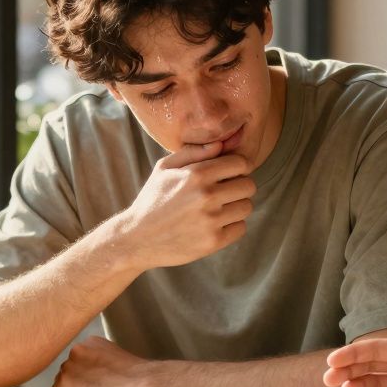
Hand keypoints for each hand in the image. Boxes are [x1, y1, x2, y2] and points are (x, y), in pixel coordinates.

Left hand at [50, 336, 151, 386]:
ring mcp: (69, 367)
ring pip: (61, 383)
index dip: (87, 374)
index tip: (101, 381)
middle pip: (68, 371)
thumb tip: (93, 372)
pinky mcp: (66, 384)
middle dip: (78, 381)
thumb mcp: (115, 357)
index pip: (78, 360)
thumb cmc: (137, 375)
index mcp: (89, 342)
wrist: (143, 383)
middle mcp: (75, 350)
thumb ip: (100, 360)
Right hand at [116, 141, 255, 267]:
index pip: (241, 164)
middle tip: (225, 192)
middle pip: (249, 186)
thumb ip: (193, 152)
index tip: (231, 174)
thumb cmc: (153, 199)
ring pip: (247, 207)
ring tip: (219, 209)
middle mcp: (206, 196)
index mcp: (196, 174)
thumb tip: (221, 144)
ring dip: (236, 207)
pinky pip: (241, 228)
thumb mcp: (164, 168)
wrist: (138, 238)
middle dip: (239, 187)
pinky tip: (216, 224)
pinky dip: (232, 226)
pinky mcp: (213, 241)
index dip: (238, 167)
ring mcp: (211, 220)